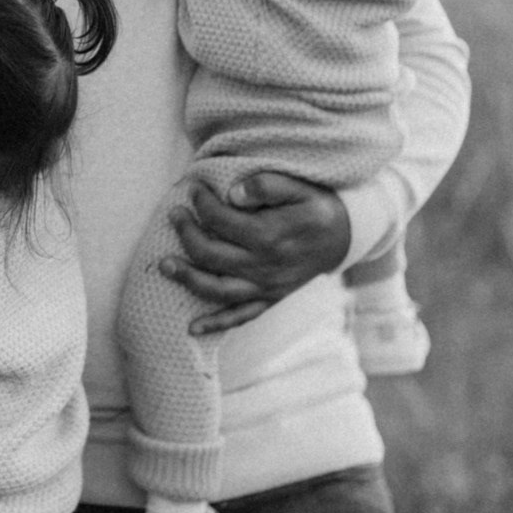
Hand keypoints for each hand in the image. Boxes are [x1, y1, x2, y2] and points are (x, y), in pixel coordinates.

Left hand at [160, 171, 349, 333]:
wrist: (347, 237)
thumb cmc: (318, 207)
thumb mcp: (300, 187)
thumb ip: (267, 185)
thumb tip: (233, 192)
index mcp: (270, 235)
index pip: (220, 220)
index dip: (201, 203)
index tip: (192, 189)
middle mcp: (264, 265)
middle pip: (210, 254)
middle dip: (185, 233)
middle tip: (174, 214)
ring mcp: (266, 287)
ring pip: (218, 289)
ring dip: (188, 279)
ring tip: (164, 265)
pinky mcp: (271, 299)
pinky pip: (241, 316)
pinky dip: (216, 324)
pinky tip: (192, 328)